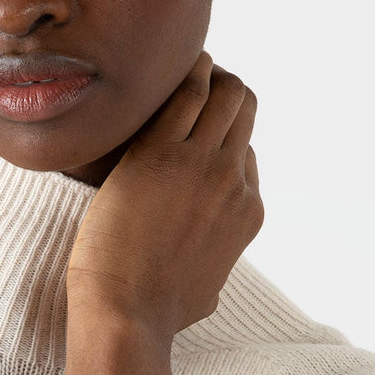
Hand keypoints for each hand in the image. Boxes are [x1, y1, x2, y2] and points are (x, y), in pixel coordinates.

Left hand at [65, 51, 262, 342]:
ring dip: (208, 73)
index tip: (199, 120)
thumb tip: (209, 274)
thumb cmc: (156, 311)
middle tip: (194, 81)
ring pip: (226, 93)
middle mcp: (234, 182)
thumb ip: (216, 265)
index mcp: (248, 212)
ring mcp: (202, 165)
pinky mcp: (161, 153)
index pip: (246, 151)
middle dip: (223, 90)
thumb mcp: (208, 290)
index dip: (223, 132)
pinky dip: (185, 72)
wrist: (126, 312)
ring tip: (184, 66)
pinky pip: (186, 92)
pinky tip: (166, 63)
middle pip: (244, 112)